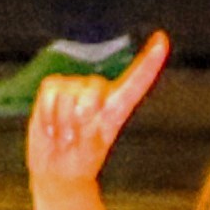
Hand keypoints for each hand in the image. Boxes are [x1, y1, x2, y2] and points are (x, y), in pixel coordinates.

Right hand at [20, 30, 171, 189]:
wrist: (56, 170)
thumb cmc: (80, 160)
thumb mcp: (93, 146)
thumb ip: (91, 121)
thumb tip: (79, 103)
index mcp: (119, 105)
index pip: (137, 80)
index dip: (150, 61)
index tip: (161, 39)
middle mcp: (98, 92)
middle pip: (93, 88)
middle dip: (82, 114)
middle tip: (75, 137)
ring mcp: (74, 88)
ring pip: (69, 93)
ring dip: (62, 120)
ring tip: (64, 134)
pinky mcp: (52, 87)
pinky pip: (50, 92)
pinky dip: (48, 113)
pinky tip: (51, 127)